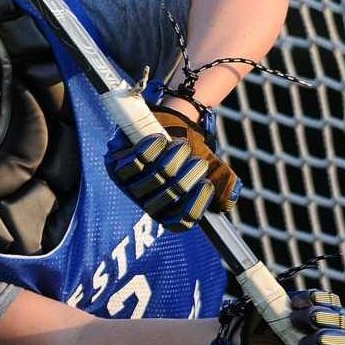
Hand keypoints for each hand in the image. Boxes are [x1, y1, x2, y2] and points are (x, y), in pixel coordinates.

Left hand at [104, 105, 241, 231]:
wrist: (172, 121)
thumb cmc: (192, 150)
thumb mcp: (213, 168)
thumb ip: (225, 185)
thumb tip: (227, 201)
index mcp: (170, 210)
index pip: (181, 222)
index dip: (196, 206)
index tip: (207, 184)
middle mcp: (148, 203)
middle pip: (169, 198)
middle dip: (188, 175)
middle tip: (197, 160)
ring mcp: (130, 185)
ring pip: (155, 178)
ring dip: (174, 159)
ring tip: (182, 145)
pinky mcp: (117, 164)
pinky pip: (134, 163)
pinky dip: (150, 150)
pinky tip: (160, 140)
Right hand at [208, 289, 344, 344]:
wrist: (227, 342)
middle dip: (330, 342)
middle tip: (305, 344)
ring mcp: (316, 324)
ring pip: (336, 318)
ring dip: (317, 320)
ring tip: (293, 324)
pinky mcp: (304, 302)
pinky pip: (322, 297)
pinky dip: (313, 299)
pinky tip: (296, 305)